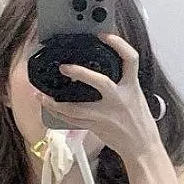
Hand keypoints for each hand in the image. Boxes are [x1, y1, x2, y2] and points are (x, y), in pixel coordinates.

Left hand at [36, 33, 161, 165]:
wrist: (142, 148)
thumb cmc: (139, 122)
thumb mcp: (135, 96)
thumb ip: (121, 81)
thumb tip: (101, 66)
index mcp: (132, 88)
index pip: (130, 60)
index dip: (119, 44)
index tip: (104, 35)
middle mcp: (120, 99)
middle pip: (101, 82)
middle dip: (81, 73)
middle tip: (64, 67)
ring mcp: (107, 115)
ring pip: (78, 109)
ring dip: (56, 103)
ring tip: (41, 95)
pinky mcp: (97, 127)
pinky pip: (74, 120)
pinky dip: (59, 114)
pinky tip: (49, 107)